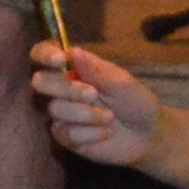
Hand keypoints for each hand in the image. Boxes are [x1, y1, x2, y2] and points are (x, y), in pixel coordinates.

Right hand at [33, 42, 160, 168]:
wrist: (148, 136)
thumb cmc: (136, 101)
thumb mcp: (121, 83)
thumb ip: (95, 70)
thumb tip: (72, 51)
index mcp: (74, 68)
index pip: (44, 54)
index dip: (44, 54)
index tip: (60, 60)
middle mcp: (62, 88)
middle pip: (40, 81)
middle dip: (65, 88)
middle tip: (93, 94)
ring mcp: (62, 114)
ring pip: (55, 109)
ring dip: (86, 114)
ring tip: (110, 117)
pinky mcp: (65, 137)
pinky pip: (65, 133)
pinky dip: (89, 133)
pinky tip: (106, 133)